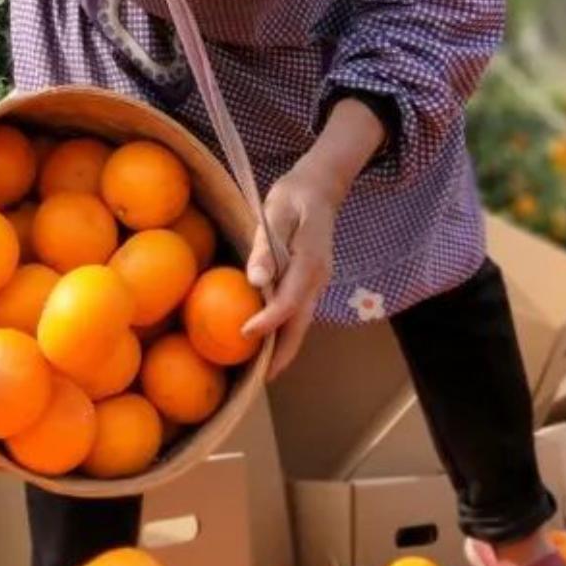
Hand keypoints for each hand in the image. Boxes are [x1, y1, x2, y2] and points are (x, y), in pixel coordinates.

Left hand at [242, 96, 387, 379]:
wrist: (321, 186)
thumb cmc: (294, 194)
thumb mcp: (275, 212)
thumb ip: (266, 247)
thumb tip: (255, 281)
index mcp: (310, 261)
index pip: (288, 302)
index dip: (267, 322)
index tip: (244, 334)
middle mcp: (318, 277)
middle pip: (301, 324)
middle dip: (284, 354)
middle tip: (260, 380)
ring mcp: (318, 281)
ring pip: (302, 321)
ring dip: (285, 346)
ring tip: (261, 369)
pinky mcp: (312, 280)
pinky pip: (299, 310)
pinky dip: (286, 329)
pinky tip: (267, 339)